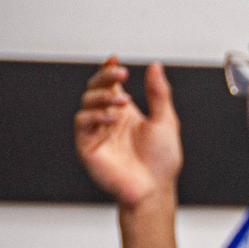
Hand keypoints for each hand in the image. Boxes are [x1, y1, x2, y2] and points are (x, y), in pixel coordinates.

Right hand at [74, 56, 181, 208]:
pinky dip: (95, 116)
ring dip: (103, 96)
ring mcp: (97, 132)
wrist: (154, 189)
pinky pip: (83, 123)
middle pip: (96, 89)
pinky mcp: (88, 145)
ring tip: (122, 99)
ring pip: (87, 103)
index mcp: (127, 113)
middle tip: (119, 71)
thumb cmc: (162, 161)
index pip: (112, 85)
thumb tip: (155, 66)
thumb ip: (158, 94)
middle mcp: (110, 120)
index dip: (110, 70)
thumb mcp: (165, 121)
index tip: (114, 58)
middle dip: (105, 77)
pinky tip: (112, 117)